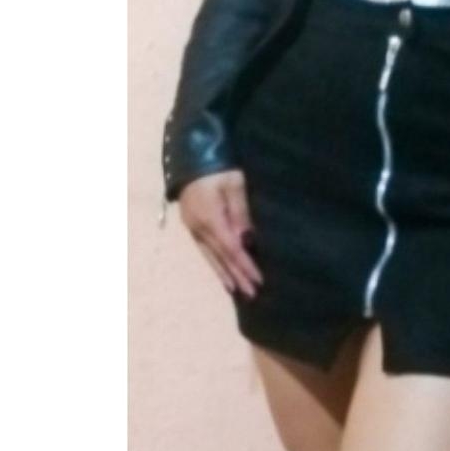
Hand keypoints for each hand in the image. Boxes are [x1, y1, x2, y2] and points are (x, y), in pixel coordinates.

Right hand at [179, 169, 263, 297]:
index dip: (245, 266)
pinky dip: (214, 262)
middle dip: (236, 276)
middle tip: (251, 294)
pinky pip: (204, 249)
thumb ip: (240, 213)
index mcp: (211, 218)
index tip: (258, 280)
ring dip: (224, 274)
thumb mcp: (235, 185)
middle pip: (220, 257)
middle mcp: (199, 227)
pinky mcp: (191, 224)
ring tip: (235, 290)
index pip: (231, 249)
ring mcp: (192, 227)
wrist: (191, 156)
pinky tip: (221, 271)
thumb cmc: (219, 168)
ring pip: (210, 256)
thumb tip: (246, 240)